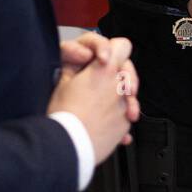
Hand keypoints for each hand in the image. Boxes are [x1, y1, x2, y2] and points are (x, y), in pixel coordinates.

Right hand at [48, 37, 139, 161]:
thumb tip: (82, 56)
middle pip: (128, 70)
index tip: (103, 60)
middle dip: (118, 74)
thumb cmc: (63, 115)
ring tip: (99, 105)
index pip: (122, 46)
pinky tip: (101, 121)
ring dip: (116, 96)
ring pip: (127, 93)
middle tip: (102, 82)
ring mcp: (124, 107)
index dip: (112, 50)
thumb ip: (76, 64)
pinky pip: (125, 115)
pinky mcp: (125, 126)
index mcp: (104, 70)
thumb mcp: (63, 81)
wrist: (67, 146)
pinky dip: (116, 116)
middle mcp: (119, 86)